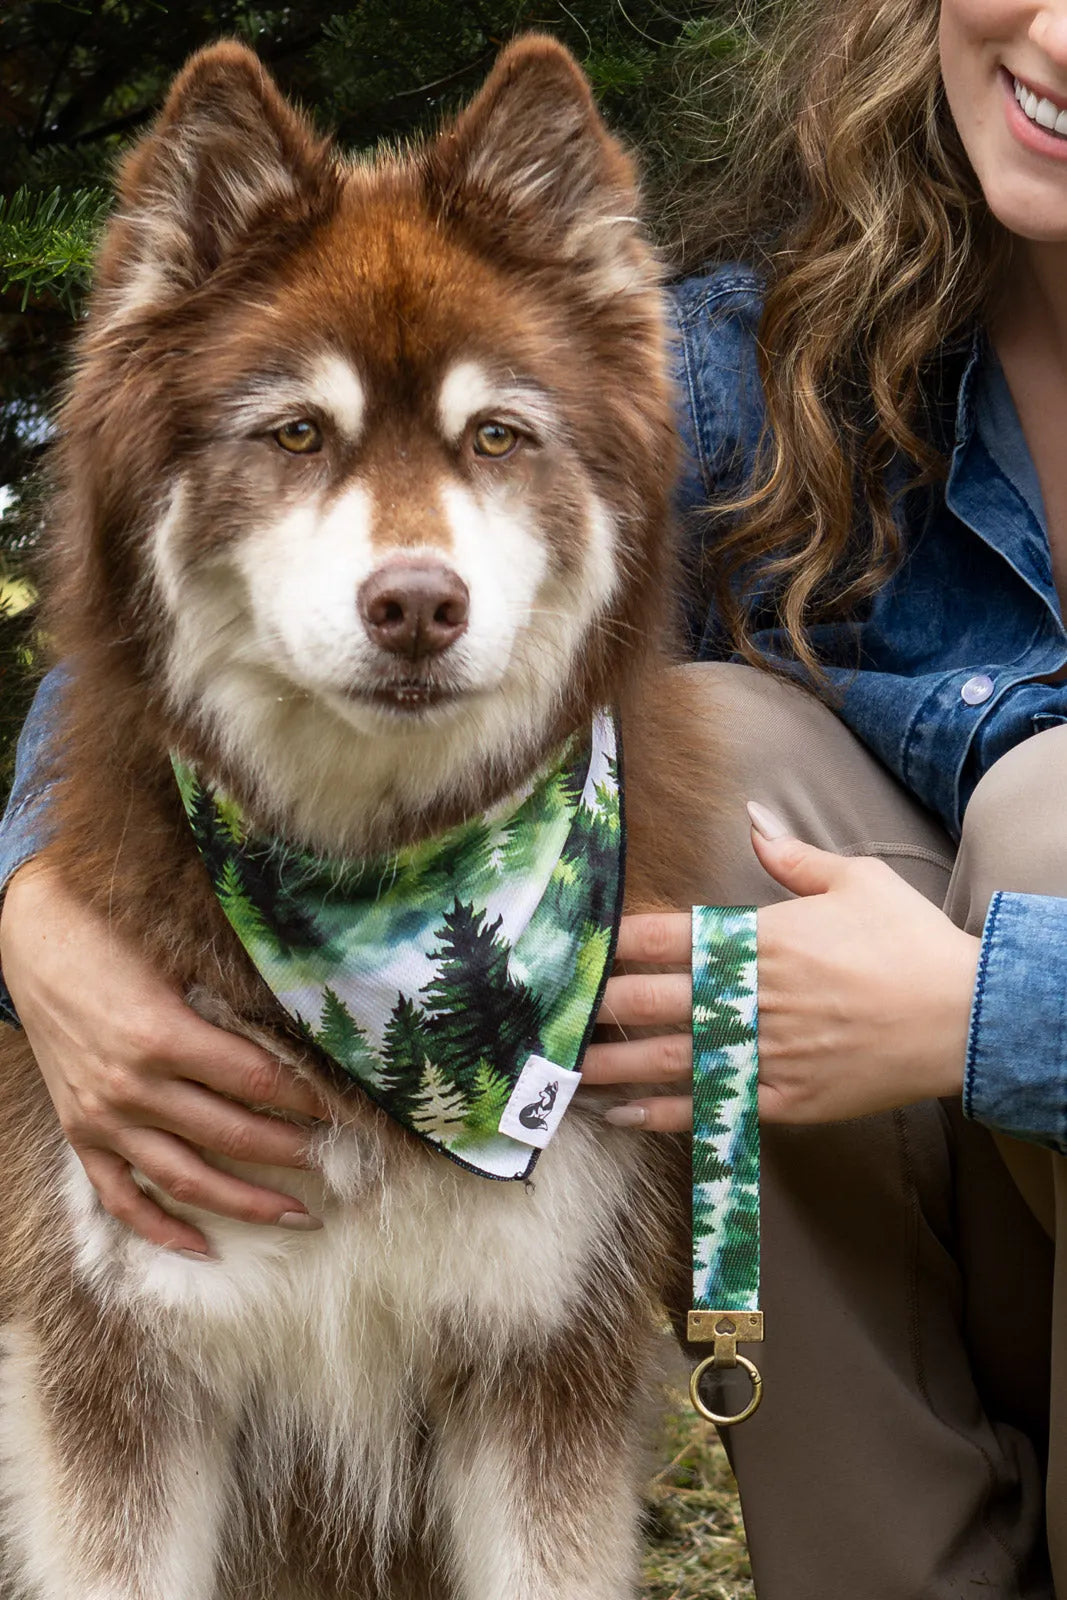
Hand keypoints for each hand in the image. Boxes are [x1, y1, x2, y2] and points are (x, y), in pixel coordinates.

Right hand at [0, 858, 328, 1254]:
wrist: (31, 940)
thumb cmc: (111, 939)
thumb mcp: (177, 962)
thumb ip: (230, 1006)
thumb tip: (298, 1040)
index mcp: (165, 1036)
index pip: (259, 1079)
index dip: (309, 1097)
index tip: (349, 1109)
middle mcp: (134, 1087)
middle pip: (234, 1134)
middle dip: (296, 1152)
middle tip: (342, 1163)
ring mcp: (104, 1119)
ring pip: (188, 1179)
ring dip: (249, 1203)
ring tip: (300, 1213)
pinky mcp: (80, 1136)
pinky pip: (123, 1198)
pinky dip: (162, 1228)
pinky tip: (205, 1247)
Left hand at [583, 806, 978, 1131]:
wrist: (962, 1017)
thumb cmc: (907, 943)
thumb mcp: (855, 880)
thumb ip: (792, 856)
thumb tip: (753, 818)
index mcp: (760, 939)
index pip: (667, 937)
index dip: (615, 943)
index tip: (573, 946)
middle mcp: (750, 995)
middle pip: (654, 1000)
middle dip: (597, 1006)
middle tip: (546, 1014)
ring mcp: (764, 1051)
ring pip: (669, 1059)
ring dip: (613, 1065)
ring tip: (563, 1070)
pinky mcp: (783, 1098)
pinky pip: (710, 1107)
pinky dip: (662, 1113)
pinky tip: (622, 1116)